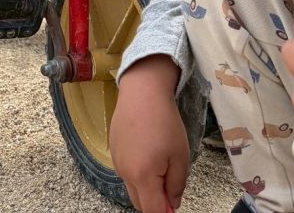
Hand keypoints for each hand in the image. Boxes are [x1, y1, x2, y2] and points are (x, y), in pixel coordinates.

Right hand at [110, 56, 187, 211]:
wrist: (142, 91)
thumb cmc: (165, 122)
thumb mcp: (180, 156)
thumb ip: (176, 185)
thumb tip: (172, 204)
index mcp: (142, 176)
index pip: (152, 211)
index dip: (165, 212)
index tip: (174, 204)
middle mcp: (124, 173)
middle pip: (139, 203)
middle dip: (155, 202)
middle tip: (171, 184)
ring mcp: (116, 161)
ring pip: (132, 187)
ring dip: (146, 186)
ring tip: (160, 161)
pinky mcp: (113, 149)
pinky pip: (126, 170)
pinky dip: (137, 171)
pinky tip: (147, 149)